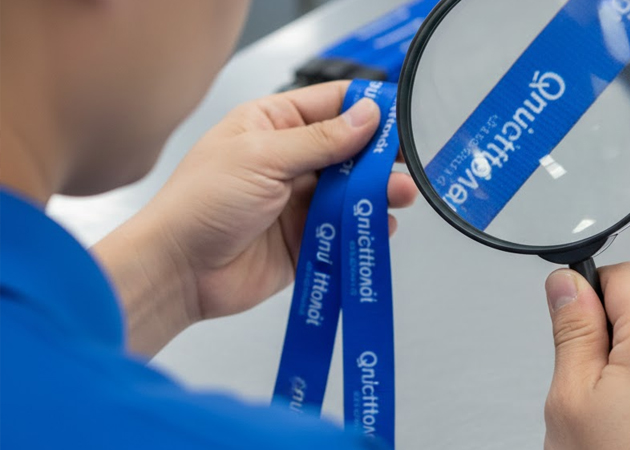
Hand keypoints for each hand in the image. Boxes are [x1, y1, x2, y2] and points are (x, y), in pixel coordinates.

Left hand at [94, 81, 416, 355]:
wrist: (178, 271)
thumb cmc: (202, 203)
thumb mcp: (263, 158)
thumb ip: (320, 140)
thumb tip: (368, 116)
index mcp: (273, 125)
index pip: (331, 105)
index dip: (367, 108)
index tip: (402, 117)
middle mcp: (290, 160)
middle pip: (350, 151)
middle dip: (380, 156)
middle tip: (409, 162)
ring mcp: (300, 201)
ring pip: (352, 191)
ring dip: (378, 192)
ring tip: (402, 194)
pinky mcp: (308, 240)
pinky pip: (346, 229)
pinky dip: (366, 226)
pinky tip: (382, 225)